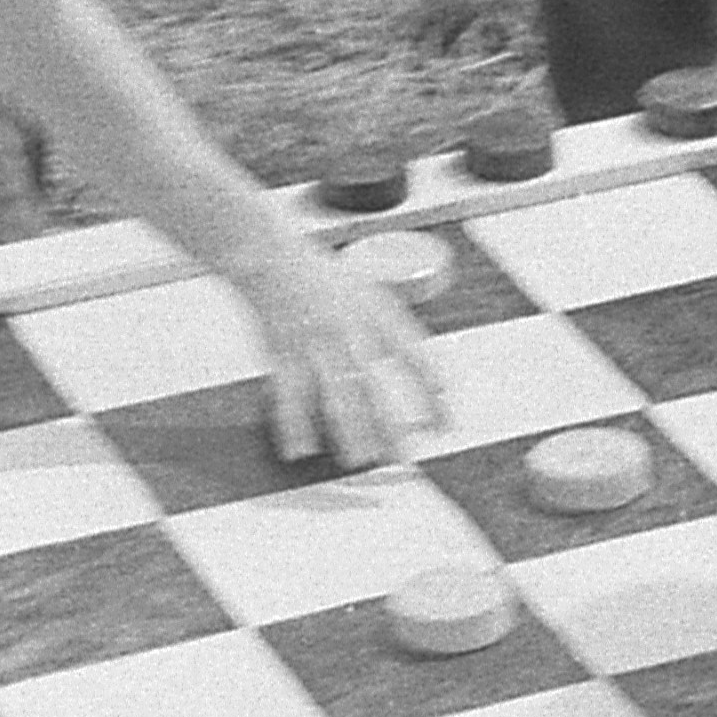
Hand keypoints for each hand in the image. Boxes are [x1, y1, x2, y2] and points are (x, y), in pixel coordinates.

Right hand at [239, 249, 442, 472]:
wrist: (271, 256)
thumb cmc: (323, 278)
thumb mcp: (372, 293)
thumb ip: (398, 334)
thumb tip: (437, 381)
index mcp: (377, 313)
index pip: (415, 356)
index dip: (433, 393)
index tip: (444, 423)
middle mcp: (349, 329)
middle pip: (375, 386)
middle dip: (390, 425)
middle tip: (402, 458)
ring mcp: (315, 343)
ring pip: (336, 395)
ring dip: (349, 432)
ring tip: (360, 460)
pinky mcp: (283, 352)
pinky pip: (289, 396)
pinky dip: (294, 425)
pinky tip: (300, 449)